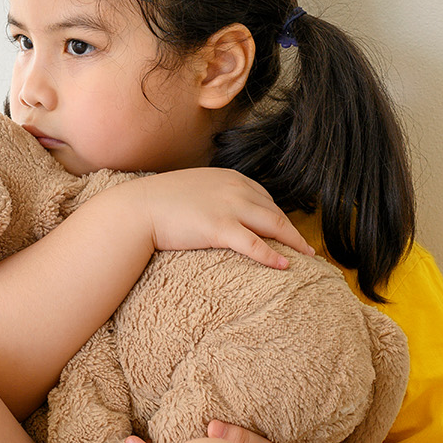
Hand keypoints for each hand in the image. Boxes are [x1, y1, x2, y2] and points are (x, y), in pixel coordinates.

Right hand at [113, 168, 315, 268]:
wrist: (136, 209)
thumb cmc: (158, 201)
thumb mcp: (192, 187)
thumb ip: (211, 193)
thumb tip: (216, 208)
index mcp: (229, 177)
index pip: (264, 197)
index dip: (277, 215)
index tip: (284, 230)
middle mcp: (234, 188)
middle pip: (274, 211)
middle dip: (292, 230)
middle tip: (305, 246)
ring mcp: (228, 207)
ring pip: (273, 226)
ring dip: (293, 242)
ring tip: (306, 255)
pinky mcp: (220, 228)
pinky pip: (254, 245)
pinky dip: (272, 255)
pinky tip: (285, 265)